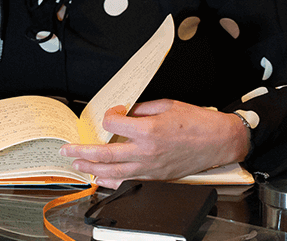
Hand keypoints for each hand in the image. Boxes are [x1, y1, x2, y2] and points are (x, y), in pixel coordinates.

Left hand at [60, 100, 249, 187]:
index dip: (109, 116)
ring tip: (77, 164)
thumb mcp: (166, 106)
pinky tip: (99, 178)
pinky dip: (111, 181)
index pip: (112, 124)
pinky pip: (128, 181)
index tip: (113, 113)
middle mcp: (147, 151)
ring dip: (91, 168)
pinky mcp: (157, 177)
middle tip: (66, 149)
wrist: (219, 141)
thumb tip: (124, 114)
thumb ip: (141, 110)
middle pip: (105, 154)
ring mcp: (151, 167)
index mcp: (148, 130)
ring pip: (113, 171)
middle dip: (82, 151)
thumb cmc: (197, 122)